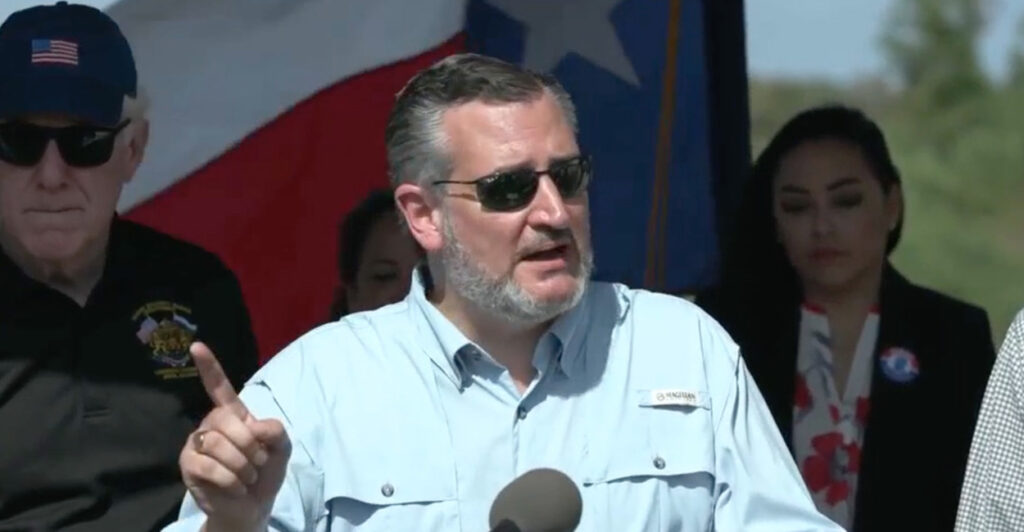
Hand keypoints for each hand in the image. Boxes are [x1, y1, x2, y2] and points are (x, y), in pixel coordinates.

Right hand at [180, 342, 290, 531]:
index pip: (219, 387)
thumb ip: (276, 430)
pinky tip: (235, 487)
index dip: (209, 367)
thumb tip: (254, 426)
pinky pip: (208, 465)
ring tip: (246, 478)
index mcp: (232, 416)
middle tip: (257, 464)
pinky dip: (230, 479)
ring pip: (216, 443)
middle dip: (249, 445)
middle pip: (225, 419)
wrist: (252, 509)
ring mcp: (196, 445)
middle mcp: (210, 425)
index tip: (197, 346)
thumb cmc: (264, 475)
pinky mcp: (188, 466)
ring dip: (241, 465)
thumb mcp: (281, 449)